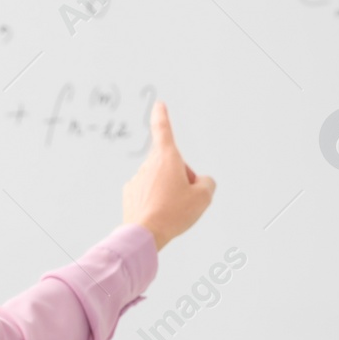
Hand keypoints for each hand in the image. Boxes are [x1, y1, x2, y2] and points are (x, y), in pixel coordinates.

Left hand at [123, 100, 214, 250]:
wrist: (145, 234)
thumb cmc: (173, 213)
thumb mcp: (203, 197)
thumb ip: (207, 183)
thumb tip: (202, 182)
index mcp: (167, 158)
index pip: (163, 130)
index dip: (162, 116)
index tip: (159, 105)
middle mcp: (149, 164)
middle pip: (171, 164)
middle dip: (181, 177)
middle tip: (185, 198)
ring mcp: (137, 179)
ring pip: (160, 180)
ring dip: (168, 190)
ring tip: (170, 211)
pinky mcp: (130, 194)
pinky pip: (148, 193)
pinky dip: (155, 200)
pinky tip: (158, 213)